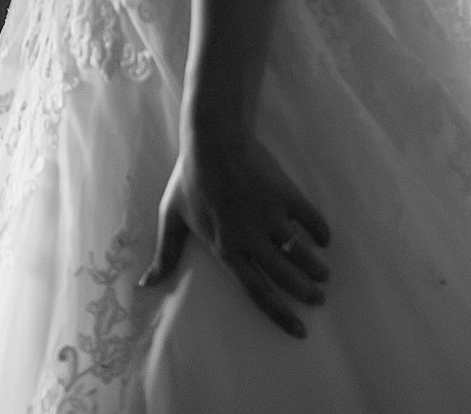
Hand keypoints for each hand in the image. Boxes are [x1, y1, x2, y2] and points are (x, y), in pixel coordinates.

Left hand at [141, 127, 330, 338]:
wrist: (212, 140)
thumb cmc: (189, 179)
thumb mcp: (171, 217)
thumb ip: (166, 254)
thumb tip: (146, 285)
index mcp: (226, 250)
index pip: (257, 292)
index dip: (280, 314)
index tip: (299, 329)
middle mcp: (251, 239)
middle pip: (285, 276)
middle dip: (306, 292)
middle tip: (319, 298)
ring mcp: (271, 217)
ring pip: (301, 252)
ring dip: (315, 267)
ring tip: (323, 275)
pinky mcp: (286, 195)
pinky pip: (310, 218)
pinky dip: (320, 230)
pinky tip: (324, 237)